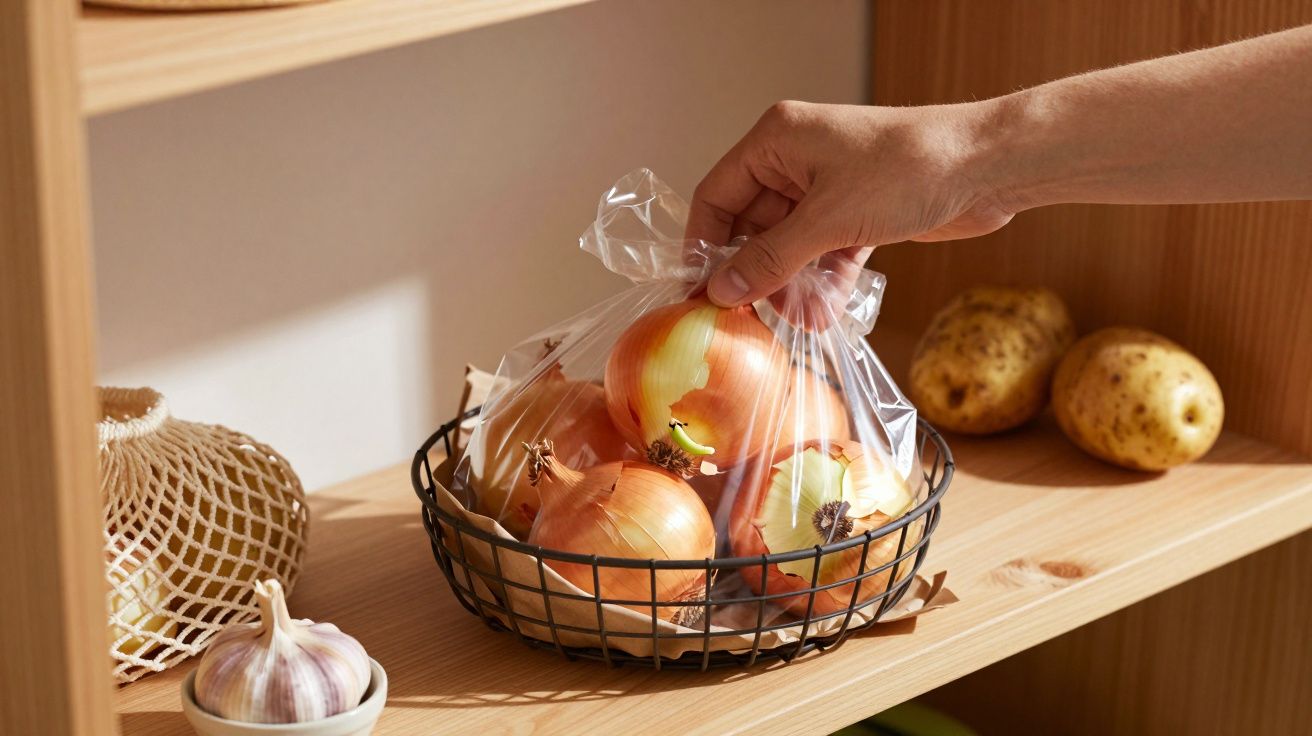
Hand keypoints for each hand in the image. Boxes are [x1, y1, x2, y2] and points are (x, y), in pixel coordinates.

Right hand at [687, 100, 1015, 307]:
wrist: (990, 166)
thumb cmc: (909, 170)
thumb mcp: (828, 219)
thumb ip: (771, 258)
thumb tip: (721, 290)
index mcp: (777, 140)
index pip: (717, 195)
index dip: (704, 245)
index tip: (698, 294)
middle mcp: (796, 160)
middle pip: (752, 227)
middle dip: (756, 274)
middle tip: (751, 318)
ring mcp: (828, 188)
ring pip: (790, 247)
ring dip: (792, 286)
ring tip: (800, 321)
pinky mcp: (858, 214)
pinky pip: (824, 255)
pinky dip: (823, 283)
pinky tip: (826, 313)